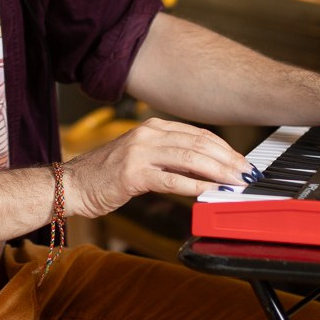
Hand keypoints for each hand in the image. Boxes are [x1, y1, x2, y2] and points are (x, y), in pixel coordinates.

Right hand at [62, 117, 249, 217]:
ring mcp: (140, 152)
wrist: (71, 185)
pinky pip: (172, 179)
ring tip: (236, 183)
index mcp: (152, 127)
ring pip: (190, 158)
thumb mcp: (143, 159)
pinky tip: (210, 192)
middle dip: (228, 160)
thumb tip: (207, 171)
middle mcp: (148, 134)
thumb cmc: (106, 176)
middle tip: (248, 174)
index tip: (242, 162)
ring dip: (218, 172)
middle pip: (199, 143)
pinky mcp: (133, 174)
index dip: (225, 148)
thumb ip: (172, 160)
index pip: (198, 133)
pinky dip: (195, 186)